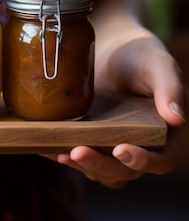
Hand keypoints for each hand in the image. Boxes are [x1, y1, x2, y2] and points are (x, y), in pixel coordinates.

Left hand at [44, 34, 187, 188]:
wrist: (110, 49)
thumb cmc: (140, 55)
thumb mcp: (158, 64)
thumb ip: (170, 88)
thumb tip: (177, 118)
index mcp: (164, 135)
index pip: (159, 160)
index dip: (142, 161)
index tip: (121, 150)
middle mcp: (138, 146)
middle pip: (123, 171)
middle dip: (100, 165)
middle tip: (78, 152)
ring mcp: (109, 145)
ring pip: (98, 170)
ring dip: (79, 165)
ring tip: (60, 153)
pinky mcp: (86, 139)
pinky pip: (75, 154)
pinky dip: (60, 154)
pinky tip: (45, 147)